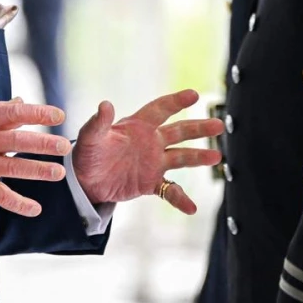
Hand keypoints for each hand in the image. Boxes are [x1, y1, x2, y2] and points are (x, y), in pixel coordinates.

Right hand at [0, 99, 70, 216]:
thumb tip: (21, 101)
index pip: (13, 114)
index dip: (36, 113)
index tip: (59, 114)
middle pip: (15, 142)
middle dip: (42, 144)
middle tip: (65, 145)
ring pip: (11, 169)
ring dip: (36, 171)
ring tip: (59, 173)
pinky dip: (17, 204)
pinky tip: (35, 209)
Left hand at [72, 89, 224, 213]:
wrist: (85, 181)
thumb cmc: (87, 154)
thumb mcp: (90, 138)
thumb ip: (98, 122)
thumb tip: (105, 104)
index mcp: (138, 126)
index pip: (160, 109)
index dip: (176, 101)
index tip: (194, 95)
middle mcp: (151, 141)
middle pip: (179, 131)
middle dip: (199, 128)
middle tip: (218, 125)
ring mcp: (153, 162)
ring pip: (181, 157)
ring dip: (198, 157)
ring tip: (217, 157)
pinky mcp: (151, 183)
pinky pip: (169, 190)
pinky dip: (180, 198)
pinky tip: (192, 208)